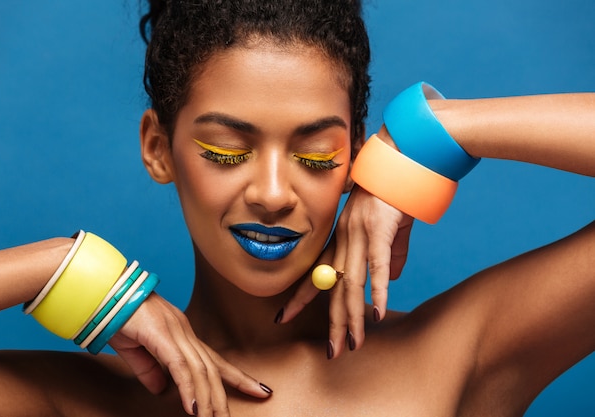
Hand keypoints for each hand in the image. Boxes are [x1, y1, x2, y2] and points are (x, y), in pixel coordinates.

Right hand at [109, 293, 270, 415]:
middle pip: (213, 367)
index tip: (257, 388)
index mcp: (180, 334)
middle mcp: (184, 332)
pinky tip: (194, 408)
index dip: (236, 376)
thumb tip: (162, 390)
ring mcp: (175, 332)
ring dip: (209, 399)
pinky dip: (189, 389)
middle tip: (249, 405)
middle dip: (232, 389)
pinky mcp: (161, 335)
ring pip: (201, 370)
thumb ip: (149, 369)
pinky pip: (180, 367)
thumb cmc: (116, 315)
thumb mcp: (134, 349)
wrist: (102, 292)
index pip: (213, 359)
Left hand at [278, 143, 412, 357]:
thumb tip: (392, 281)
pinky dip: (376, 292)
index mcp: (342, 237)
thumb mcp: (390, 228)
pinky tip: (374, 314)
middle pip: (333, 286)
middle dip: (330, 320)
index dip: (301, 296)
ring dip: (351, 317)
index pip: (317, 273)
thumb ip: (391, 255)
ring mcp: (360, 235)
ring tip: (349, 344)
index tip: (284, 316)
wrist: (401, 158)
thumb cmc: (395, 191)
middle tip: (328, 351)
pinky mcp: (380, 230)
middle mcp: (345, 238)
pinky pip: (377, 266)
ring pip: (352, 284)